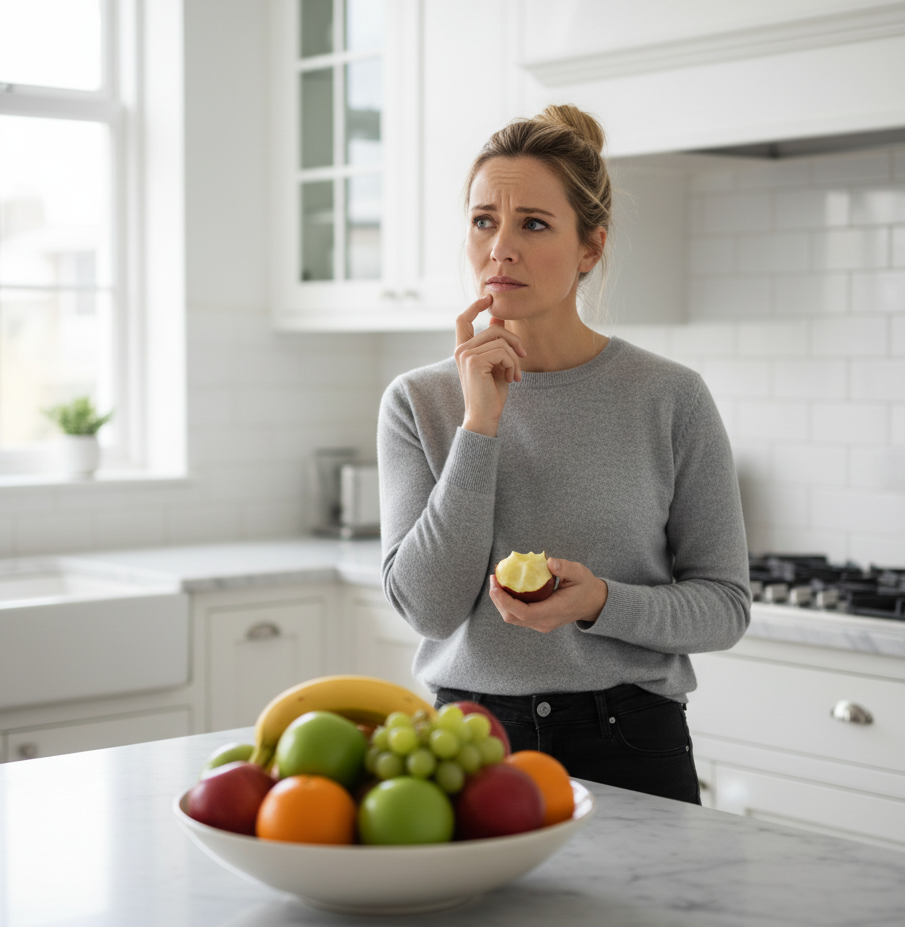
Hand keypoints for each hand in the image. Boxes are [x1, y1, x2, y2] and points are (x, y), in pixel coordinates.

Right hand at [454, 295, 526, 436]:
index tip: (488, 299)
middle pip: (494, 328)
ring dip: (515, 358)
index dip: (475, 306)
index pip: (463, 320)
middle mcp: (461, 350)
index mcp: (463, 350)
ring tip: (515, 375)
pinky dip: (513, 364)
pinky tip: (511, 379)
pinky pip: (502, 352)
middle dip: (514, 341)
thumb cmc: (491, 394)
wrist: (484, 417)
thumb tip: (498, 317)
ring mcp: (465, 355)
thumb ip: (496, 342)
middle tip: (522, 359)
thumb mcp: (496, 364)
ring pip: (501, 340)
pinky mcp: (474, 362)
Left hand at [488, 558, 607, 633]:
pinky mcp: (538, 621)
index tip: (495, 586)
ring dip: (501, 601)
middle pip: (513, 617)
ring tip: (496, 581)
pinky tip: (505, 587)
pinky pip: (517, 615)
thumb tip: (549, 562)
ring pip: (513, 618)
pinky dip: (508, 602)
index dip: (506, 601)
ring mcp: (541, 624)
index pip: (524, 612)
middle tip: (493, 578)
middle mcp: (545, 622)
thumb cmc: (585, 586)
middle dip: (498, 599)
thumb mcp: (579, 573)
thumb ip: (565, 568)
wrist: (593, 603)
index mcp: (555, 611)